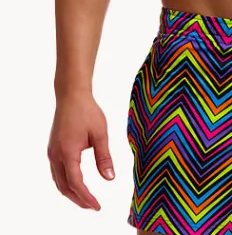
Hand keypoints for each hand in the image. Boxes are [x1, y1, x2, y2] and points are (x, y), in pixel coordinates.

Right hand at [47, 92, 114, 210]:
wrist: (72, 95)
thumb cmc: (87, 111)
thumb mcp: (100, 133)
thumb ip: (104, 157)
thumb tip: (110, 178)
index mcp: (68, 152)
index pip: (76, 183)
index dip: (86, 198)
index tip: (97, 206)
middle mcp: (56, 155)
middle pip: (64, 187)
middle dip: (78, 199)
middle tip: (93, 206)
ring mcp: (52, 152)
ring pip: (58, 181)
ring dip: (71, 193)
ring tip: (86, 198)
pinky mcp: (53, 148)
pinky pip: (56, 172)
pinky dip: (66, 183)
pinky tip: (76, 183)